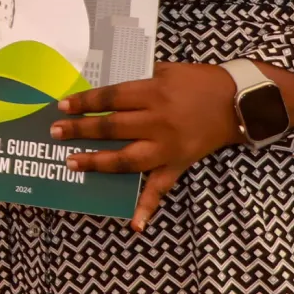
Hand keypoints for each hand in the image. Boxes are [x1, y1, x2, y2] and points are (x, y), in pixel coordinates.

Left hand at [52, 61, 238, 232]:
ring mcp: (167, 147)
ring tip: (72, 163)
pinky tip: (132, 224)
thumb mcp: (165, 69)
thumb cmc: (199, 80)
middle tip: (55, 132)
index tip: (62, 106)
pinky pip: (161, 188)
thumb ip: (138, 80)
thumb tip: (107, 90)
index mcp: (153, 93)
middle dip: (81, 131)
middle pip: (112, 128)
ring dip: (98, 163)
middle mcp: (157, 122)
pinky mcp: (179, 164)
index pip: (110, 99)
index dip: (85, 103)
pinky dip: (147, 207)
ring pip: (127, 160)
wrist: (238, 101)